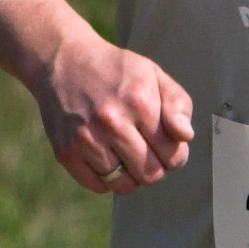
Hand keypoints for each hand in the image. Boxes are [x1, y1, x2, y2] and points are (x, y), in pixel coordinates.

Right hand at [26, 34, 195, 193]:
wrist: (63, 62)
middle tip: (149, 152)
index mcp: (140, 102)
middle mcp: (112, 122)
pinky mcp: (66, 151)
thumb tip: (185, 137)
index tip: (168, 148)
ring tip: (129, 155)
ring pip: (124, 185)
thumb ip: (178, 105)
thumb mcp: (154, 75)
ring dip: (132, 176)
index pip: (172, 154)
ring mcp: (86, 138)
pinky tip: (108, 158)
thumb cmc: (116, 71)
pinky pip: (98, 186)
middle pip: (150, 174)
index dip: (176, 156)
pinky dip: (107, 179)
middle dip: (157, 168)